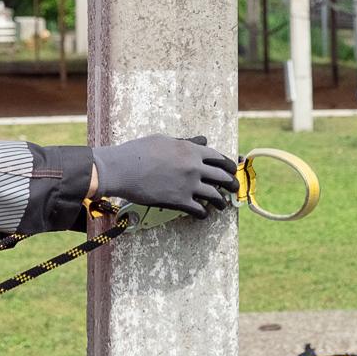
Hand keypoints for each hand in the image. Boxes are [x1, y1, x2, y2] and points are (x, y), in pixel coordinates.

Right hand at [91, 134, 238, 217]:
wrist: (123, 169)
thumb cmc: (139, 151)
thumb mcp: (164, 141)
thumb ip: (187, 142)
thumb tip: (203, 140)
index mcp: (192, 150)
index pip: (219, 158)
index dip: (228, 165)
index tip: (231, 170)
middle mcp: (195, 167)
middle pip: (222, 177)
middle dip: (231, 184)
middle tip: (234, 188)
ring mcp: (189, 185)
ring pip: (214, 196)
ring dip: (220, 202)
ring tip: (222, 205)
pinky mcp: (180, 201)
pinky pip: (199, 210)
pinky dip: (203, 214)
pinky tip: (203, 215)